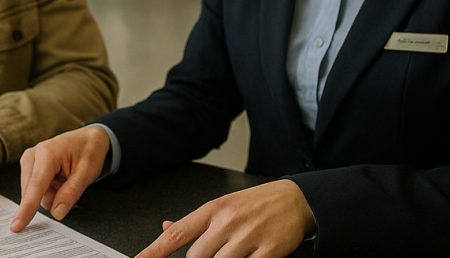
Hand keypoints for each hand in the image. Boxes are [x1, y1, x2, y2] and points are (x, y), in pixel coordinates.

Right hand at [10, 125, 109, 231]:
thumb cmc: (88, 150)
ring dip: (51, 193)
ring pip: (34, 193)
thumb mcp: (87, 172)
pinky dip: (49, 189)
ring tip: (65, 178)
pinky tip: (59, 178)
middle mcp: (32, 156)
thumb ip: (70, 193)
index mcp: (46, 154)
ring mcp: (29, 161)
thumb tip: (56, 212)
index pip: (35, 187)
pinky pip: (36, 189)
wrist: (88, 138)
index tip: (17, 225)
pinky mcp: (29, 167)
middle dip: (52, 196)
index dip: (26, 209)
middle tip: (70, 182)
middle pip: (33, 192)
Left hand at [136, 179, 315, 257]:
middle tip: (213, 253)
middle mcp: (227, 221)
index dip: (154, 251)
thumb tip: (165, 226)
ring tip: (231, 253)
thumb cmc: (256, 204)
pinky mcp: (268, 250)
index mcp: (212, 209)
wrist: (295, 199)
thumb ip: (195, 222)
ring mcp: (247, 236)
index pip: (176, 234)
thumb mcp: (222, 206)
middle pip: (196, 257)